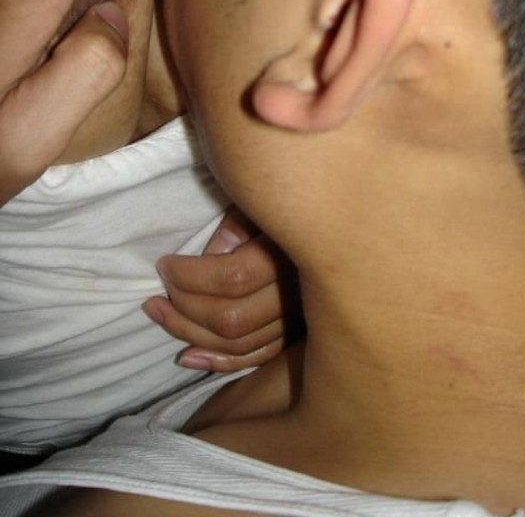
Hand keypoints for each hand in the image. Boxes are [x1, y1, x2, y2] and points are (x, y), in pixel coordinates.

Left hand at [143, 210, 304, 371]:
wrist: (326, 221)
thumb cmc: (287, 204)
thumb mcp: (260, 203)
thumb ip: (233, 230)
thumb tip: (207, 261)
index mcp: (289, 254)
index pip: (232, 279)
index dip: (190, 277)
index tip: (165, 264)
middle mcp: (298, 293)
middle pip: (233, 319)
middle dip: (184, 309)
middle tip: (156, 295)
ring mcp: (299, 318)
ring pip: (240, 344)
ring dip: (192, 335)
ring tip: (160, 315)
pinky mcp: (295, 334)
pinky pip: (256, 357)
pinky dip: (219, 361)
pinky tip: (188, 356)